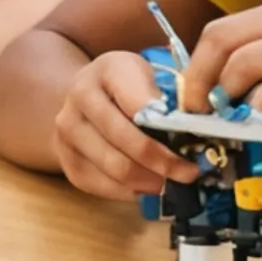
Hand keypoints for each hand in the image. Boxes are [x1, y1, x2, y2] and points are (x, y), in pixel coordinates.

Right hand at [53, 49, 199, 198]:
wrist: (86, 92)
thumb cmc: (129, 83)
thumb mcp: (152, 74)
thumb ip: (170, 95)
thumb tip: (196, 130)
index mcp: (109, 68)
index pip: (140, 105)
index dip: (169, 129)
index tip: (195, 146)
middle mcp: (80, 96)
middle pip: (125, 140)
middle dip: (162, 162)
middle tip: (189, 174)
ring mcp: (67, 129)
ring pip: (113, 167)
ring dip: (148, 181)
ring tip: (172, 182)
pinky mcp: (65, 158)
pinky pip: (101, 185)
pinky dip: (129, 191)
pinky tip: (148, 186)